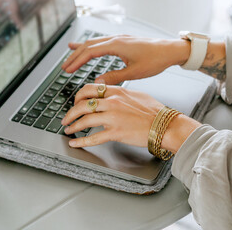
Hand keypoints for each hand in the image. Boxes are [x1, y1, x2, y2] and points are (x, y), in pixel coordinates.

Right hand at [61, 36, 189, 84]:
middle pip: (88, 46)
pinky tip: (86, 47)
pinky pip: (102, 42)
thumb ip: (114, 77)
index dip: (77, 61)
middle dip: (75, 56)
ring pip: (94, 42)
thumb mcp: (134, 72)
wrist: (170, 50)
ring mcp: (119, 38)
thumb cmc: (155, 60)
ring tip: (69, 56)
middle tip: (64, 67)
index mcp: (117, 45)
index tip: (67, 70)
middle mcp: (116, 39)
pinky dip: (91, 46)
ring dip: (81, 50)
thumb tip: (97, 82)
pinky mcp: (122, 41)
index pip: (90, 52)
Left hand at [61, 84, 200, 153]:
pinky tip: (74, 143)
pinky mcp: (116, 132)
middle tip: (66, 118)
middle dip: (70, 111)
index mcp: (117, 91)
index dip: (78, 96)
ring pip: (84, 119)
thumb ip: (120, 93)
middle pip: (82, 103)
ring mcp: (113, 117)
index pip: (89, 89)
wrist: (165, 125)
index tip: (76, 102)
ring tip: (68, 129)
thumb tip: (110, 93)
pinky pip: (93, 137)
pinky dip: (81, 141)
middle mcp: (112, 102)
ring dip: (72, 125)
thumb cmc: (155, 111)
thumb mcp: (136, 95)